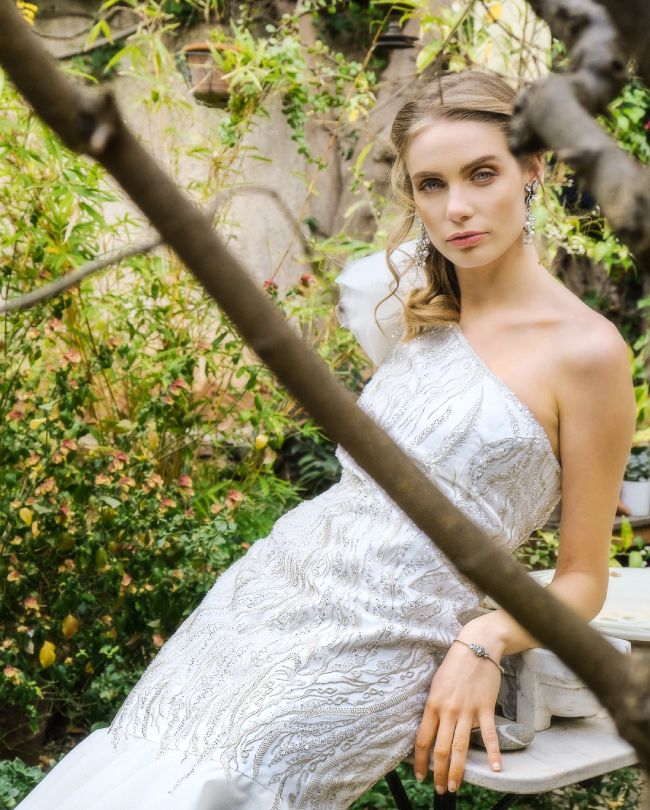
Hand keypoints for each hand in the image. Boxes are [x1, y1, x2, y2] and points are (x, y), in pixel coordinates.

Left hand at [413, 639, 502, 793]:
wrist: (476, 647)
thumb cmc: (454, 665)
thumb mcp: (436, 684)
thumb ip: (433, 707)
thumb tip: (429, 728)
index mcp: (432, 704)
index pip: (423, 739)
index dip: (421, 761)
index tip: (421, 776)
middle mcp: (448, 710)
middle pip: (441, 748)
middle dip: (439, 773)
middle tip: (440, 789)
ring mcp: (467, 710)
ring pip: (460, 747)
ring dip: (457, 770)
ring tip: (454, 787)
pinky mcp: (485, 708)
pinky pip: (488, 735)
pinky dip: (493, 753)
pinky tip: (495, 769)